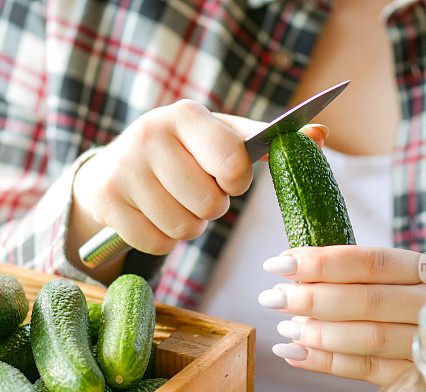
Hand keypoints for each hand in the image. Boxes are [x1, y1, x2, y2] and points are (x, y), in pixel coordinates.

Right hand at [70, 100, 327, 257]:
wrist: (113, 168)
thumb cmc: (184, 153)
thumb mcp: (221, 138)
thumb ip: (268, 140)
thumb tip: (319, 135)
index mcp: (186, 114)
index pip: (234, 163)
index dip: (238, 182)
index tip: (228, 178)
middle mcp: (150, 135)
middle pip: (210, 205)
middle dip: (212, 208)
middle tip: (197, 192)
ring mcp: (123, 168)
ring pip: (184, 229)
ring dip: (189, 226)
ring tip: (175, 202)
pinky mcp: (106, 201)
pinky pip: (157, 244)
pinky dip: (163, 239)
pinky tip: (153, 216)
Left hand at [258, 245, 425, 385]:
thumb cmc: (408, 302)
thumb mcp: (393, 278)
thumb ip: (351, 274)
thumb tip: (290, 270)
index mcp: (420, 269)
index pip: (367, 261)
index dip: (319, 262)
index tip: (278, 262)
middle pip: (365, 301)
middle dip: (310, 299)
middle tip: (271, 298)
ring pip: (367, 338)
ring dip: (317, 334)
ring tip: (284, 328)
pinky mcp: (415, 376)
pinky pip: (366, 369)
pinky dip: (324, 362)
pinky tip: (293, 354)